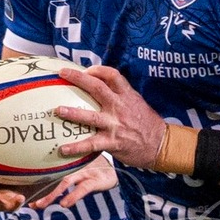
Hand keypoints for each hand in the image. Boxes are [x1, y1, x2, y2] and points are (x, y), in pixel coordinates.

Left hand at [30, 153, 117, 209]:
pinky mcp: (95, 179)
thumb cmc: (98, 173)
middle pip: (53, 179)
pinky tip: (65, 204)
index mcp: (69, 167)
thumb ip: (70, 183)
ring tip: (41, 205)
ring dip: (52, 195)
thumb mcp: (82, 178)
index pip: (50, 176)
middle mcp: (74, 168)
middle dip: (41, 192)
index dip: (38, 186)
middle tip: (31, 204)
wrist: (120, 170)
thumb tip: (56, 199)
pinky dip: (73, 196)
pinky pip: (82, 189)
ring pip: (65, 183)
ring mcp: (84, 173)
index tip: (28, 198)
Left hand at [52, 66, 166, 166]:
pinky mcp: (113, 142)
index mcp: (127, 95)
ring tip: (57, 110)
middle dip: (78, 78)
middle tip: (62, 73)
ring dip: (72, 113)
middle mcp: (119, 106)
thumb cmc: (148, 125)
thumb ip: (122, 97)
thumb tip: (104, 91)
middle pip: (96, 87)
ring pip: (91, 116)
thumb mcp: (138, 104)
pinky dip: (76, 147)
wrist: (161, 145)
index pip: (111, 75)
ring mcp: (116, 124)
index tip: (85, 71)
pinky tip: (62, 149)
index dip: (96, 70)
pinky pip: (91, 144)